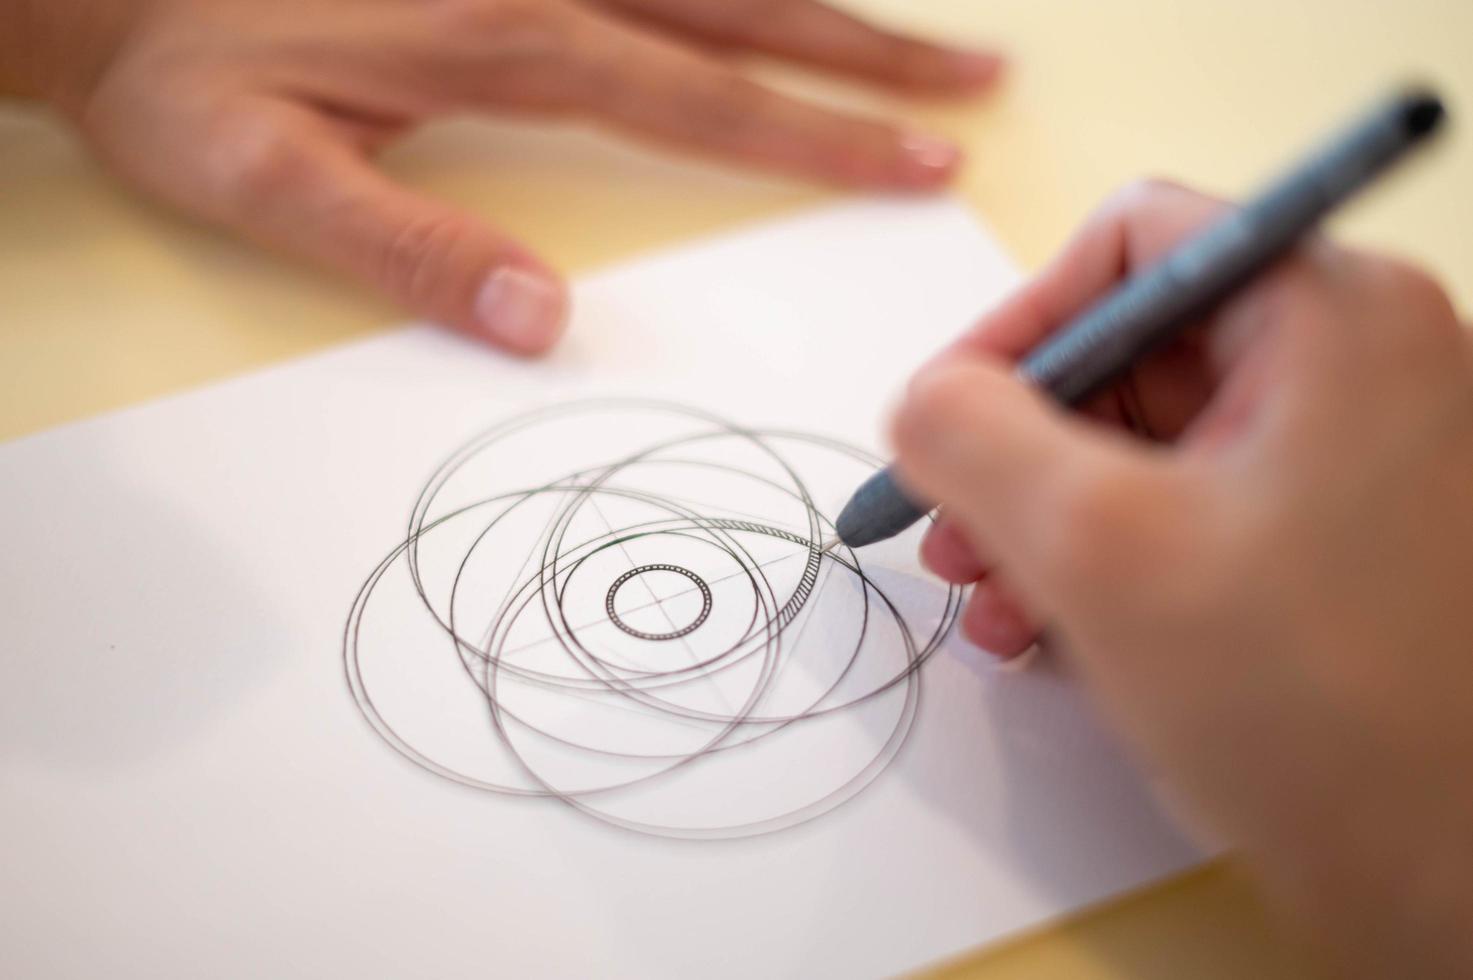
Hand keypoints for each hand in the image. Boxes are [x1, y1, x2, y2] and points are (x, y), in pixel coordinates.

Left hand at [0, 0, 998, 352]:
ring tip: (925, 27)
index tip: (917, 162)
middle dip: (870, 51)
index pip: (702, 100)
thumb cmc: (173, 69)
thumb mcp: (267, 179)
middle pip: (744, 8)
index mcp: (505, 38)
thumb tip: (545, 323)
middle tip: (976, 79)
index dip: (821, 135)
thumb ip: (408, 251)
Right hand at [892, 181, 1472, 977]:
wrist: (1454, 876)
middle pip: (1130, 355)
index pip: (1132, 247)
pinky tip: (1039, 631)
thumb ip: (976, 439)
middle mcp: (1354, 363)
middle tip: (951, 536)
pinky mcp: (1334, 537)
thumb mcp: (1098, 548)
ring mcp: (1352, 454)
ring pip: (1146, 443)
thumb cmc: (1309, 703)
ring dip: (1041, 516)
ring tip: (983, 601)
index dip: (1016, 326)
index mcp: (1331, 314)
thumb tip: (923, 401)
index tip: (946, 421)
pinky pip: (1186, 509)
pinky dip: (1101, 558)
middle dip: (1017, 449)